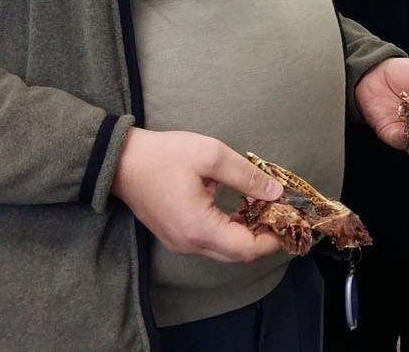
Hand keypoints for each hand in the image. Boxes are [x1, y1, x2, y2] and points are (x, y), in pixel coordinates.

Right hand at [111, 127, 284, 261]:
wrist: (119, 161)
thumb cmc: (164, 156)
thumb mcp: (210, 156)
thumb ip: (246, 176)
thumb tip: (276, 192)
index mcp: (199, 228)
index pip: (247, 249)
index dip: (273, 239)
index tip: (289, 219)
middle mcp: (190, 244)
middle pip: (237, 254)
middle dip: (263, 237)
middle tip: (279, 212)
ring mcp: (180, 243)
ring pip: (224, 250)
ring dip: (246, 233)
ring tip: (262, 205)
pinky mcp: (175, 236)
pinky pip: (210, 242)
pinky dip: (229, 229)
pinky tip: (239, 206)